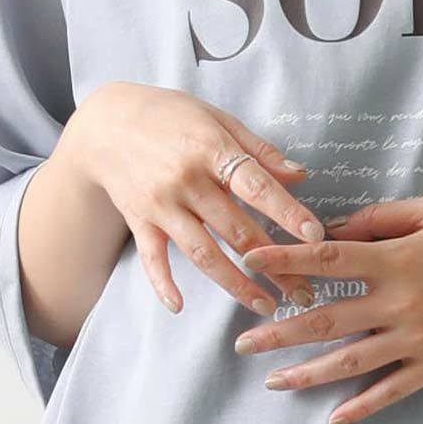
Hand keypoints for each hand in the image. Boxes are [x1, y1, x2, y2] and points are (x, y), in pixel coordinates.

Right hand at [68, 83, 321, 317]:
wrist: (107, 122)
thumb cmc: (170, 116)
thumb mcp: (217, 119)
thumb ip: (258, 149)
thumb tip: (299, 176)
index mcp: (211, 150)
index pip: (256, 186)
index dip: (287, 212)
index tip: (315, 237)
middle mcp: (186, 180)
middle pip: (236, 231)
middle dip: (275, 264)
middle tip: (304, 291)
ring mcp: (160, 204)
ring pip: (203, 253)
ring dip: (236, 284)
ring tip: (266, 306)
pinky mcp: (139, 220)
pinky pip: (152, 259)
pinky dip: (163, 284)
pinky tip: (180, 307)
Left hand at [237, 195, 422, 423]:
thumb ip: (379, 219)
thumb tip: (332, 227)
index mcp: (395, 260)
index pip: (326, 258)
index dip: (284, 259)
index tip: (248, 261)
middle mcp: (399, 302)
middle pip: (326, 319)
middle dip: (279, 331)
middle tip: (241, 343)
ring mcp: (417, 338)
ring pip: (349, 361)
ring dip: (306, 373)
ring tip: (272, 381)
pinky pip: (392, 390)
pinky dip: (362, 406)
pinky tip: (334, 418)